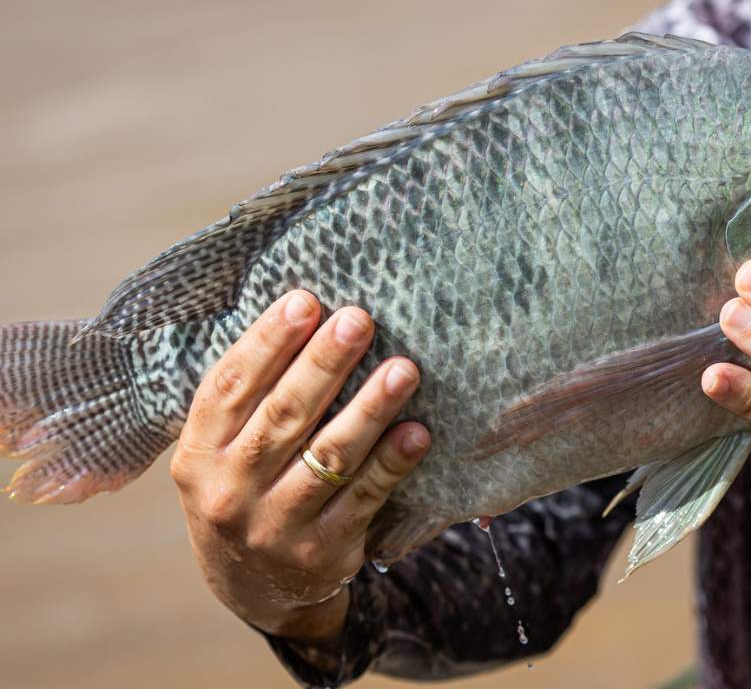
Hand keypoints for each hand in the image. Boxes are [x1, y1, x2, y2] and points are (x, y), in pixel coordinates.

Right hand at [170, 291, 430, 642]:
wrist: (252, 586)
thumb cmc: (245, 488)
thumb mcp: (220, 450)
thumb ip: (249, 398)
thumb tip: (305, 312)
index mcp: (197, 453)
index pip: (230, 387)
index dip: (267, 341)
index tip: (305, 300)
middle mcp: (229, 490)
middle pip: (283, 415)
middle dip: (325, 363)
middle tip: (360, 319)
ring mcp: (274, 525)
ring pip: (329, 455)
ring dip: (370, 409)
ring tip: (404, 369)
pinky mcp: (321, 552)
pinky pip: (363, 499)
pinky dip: (391, 463)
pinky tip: (417, 433)